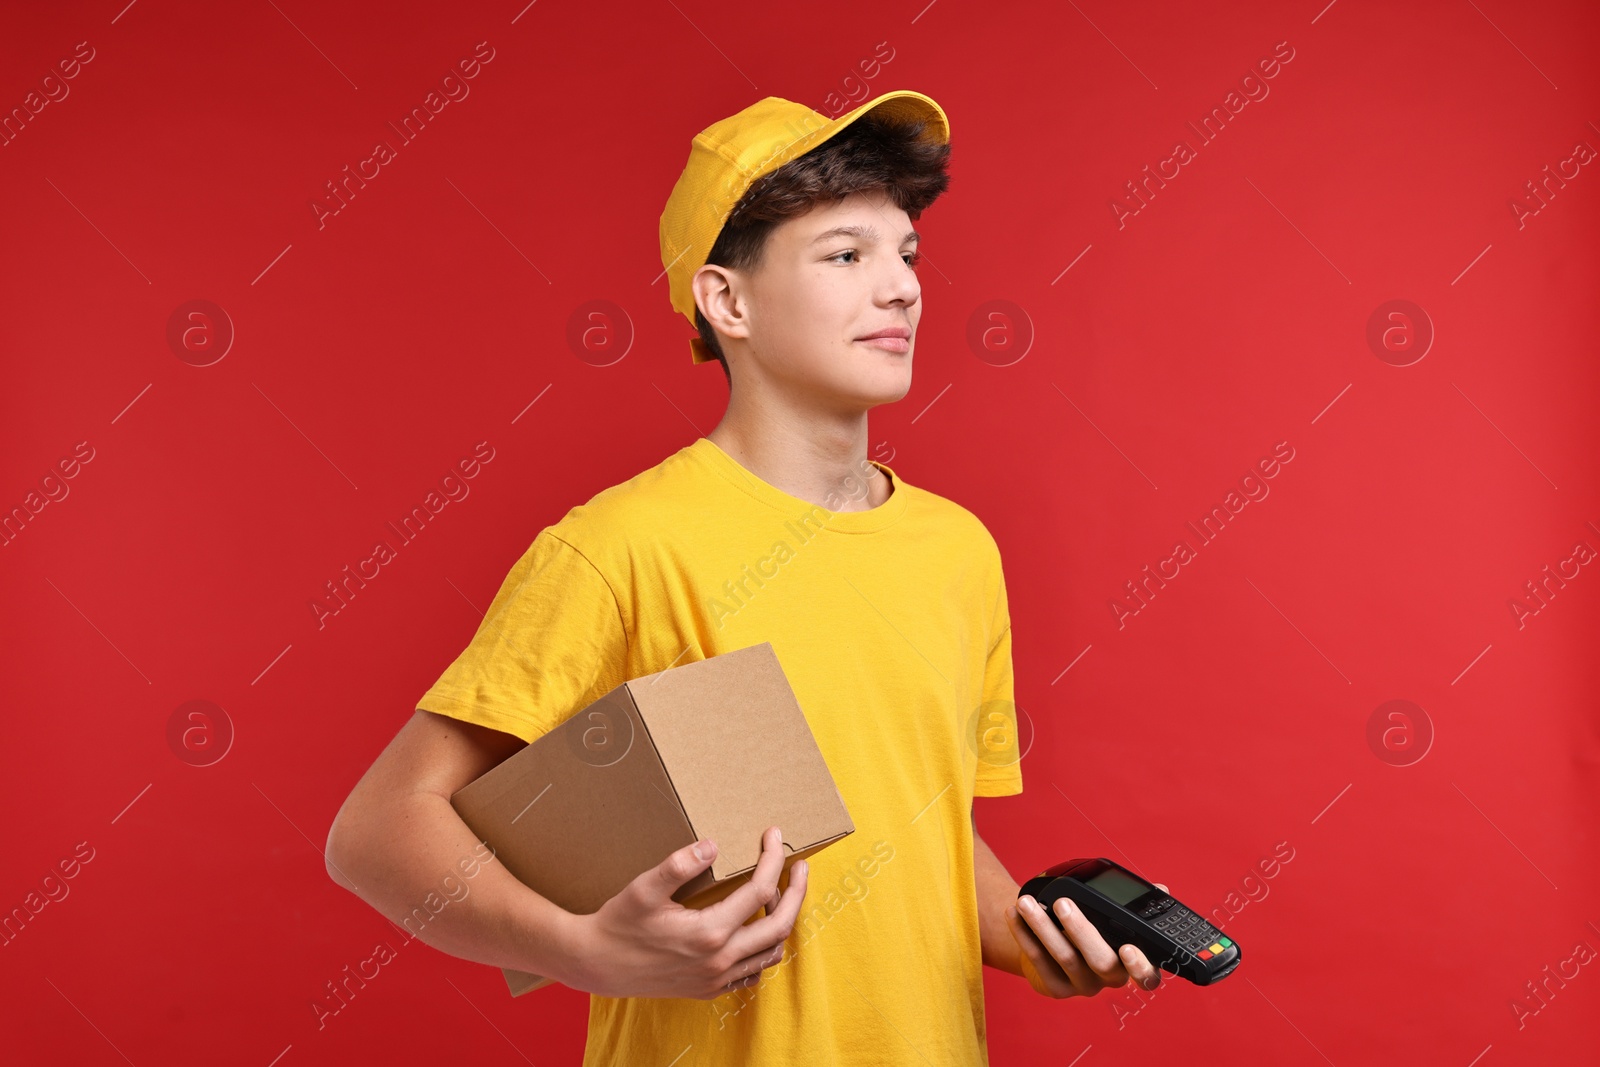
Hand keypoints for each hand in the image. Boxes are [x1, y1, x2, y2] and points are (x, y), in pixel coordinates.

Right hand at [568, 825, 808, 999]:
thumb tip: (713, 845)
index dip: (772, 860)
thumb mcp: (643, 890)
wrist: (596, 965)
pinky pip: (752, 972)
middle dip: (795, 892)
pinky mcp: (709, 989)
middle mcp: (719, 961)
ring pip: (770, 952)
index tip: (773, 835)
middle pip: (779, 925)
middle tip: (800, 866)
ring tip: (779, 892)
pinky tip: (757, 928)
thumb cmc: (618, 924)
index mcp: (708, 933)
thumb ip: (678, 866)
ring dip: (782, 920)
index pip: (758, 892)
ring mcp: (716, 979)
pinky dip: (764, 949)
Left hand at [1004, 883, 1169, 998]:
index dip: (1140, 966)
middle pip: (1101, 961)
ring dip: (1043, 926)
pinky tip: (1014, 914)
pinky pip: (1039, 961)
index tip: (1129, 948)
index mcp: (1132, 963)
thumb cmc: (1094, 924)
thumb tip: (1160, 890)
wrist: (1056, 942)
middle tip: (1063, 903)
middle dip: (1081, 930)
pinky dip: (1024, 934)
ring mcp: (1083, 986)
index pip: (1147, 977)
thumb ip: (1136, 905)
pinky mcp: (1056, 988)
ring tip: (1026, 902)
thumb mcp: (1115, 916)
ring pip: (1065, 958)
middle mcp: (1110, 979)